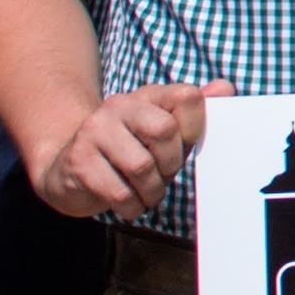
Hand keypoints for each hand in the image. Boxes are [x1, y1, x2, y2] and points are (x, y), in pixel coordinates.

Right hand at [31, 80, 220, 220]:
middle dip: (171, 163)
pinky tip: (129, 204)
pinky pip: (119, 191)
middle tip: (164, 175)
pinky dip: (132, 206)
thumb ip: (196, 113)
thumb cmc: (132, 153)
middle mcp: (119, 106)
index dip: (194, 129)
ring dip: (152, 191)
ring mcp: (94, 131)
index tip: (184, 147)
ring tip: (147, 193)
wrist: (69, 169)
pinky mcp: (78, 161)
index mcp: (148, 96)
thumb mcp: (168, 134)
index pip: (188, 97)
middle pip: (165, 130)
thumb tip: (225, 88)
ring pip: (142, 166)